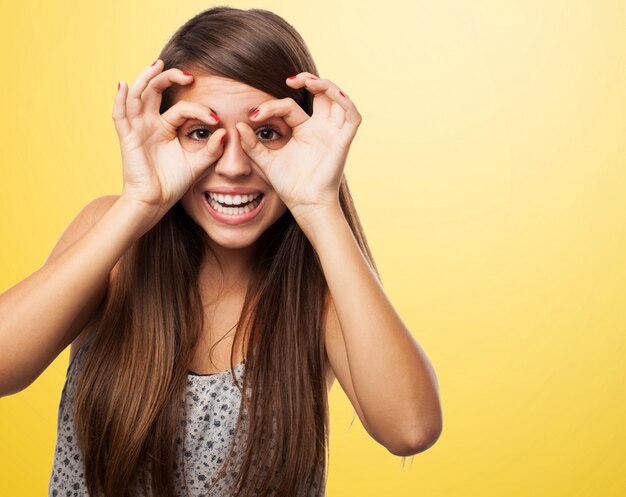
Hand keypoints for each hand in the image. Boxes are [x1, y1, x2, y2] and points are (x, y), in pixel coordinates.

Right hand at [112, 59, 225, 220]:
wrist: (155, 202)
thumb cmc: (173, 183)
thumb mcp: (198, 164)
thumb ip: (212, 149)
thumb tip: (224, 131)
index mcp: (166, 127)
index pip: (182, 108)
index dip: (199, 109)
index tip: (216, 119)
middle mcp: (150, 123)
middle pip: (155, 91)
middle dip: (169, 78)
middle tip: (188, 75)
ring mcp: (137, 128)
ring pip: (137, 95)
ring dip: (145, 78)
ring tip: (157, 65)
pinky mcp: (126, 137)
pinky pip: (120, 115)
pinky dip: (120, 99)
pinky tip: (124, 85)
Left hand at [235, 72, 361, 223]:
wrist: (305, 205)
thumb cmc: (290, 186)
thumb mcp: (266, 161)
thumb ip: (252, 144)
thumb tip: (238, 125)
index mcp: (303, 130)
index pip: (288, 106)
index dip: (271, 107)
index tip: (254, 115)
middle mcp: (320, 128)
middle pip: (320, 94)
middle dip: (308, 80)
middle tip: (289, 80)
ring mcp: (333, 133)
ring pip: (338, 99)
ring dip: (326, 85)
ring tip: (308, 82)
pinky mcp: (343, 141)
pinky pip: (352, 116)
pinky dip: (346, 102)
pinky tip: (332, 94)